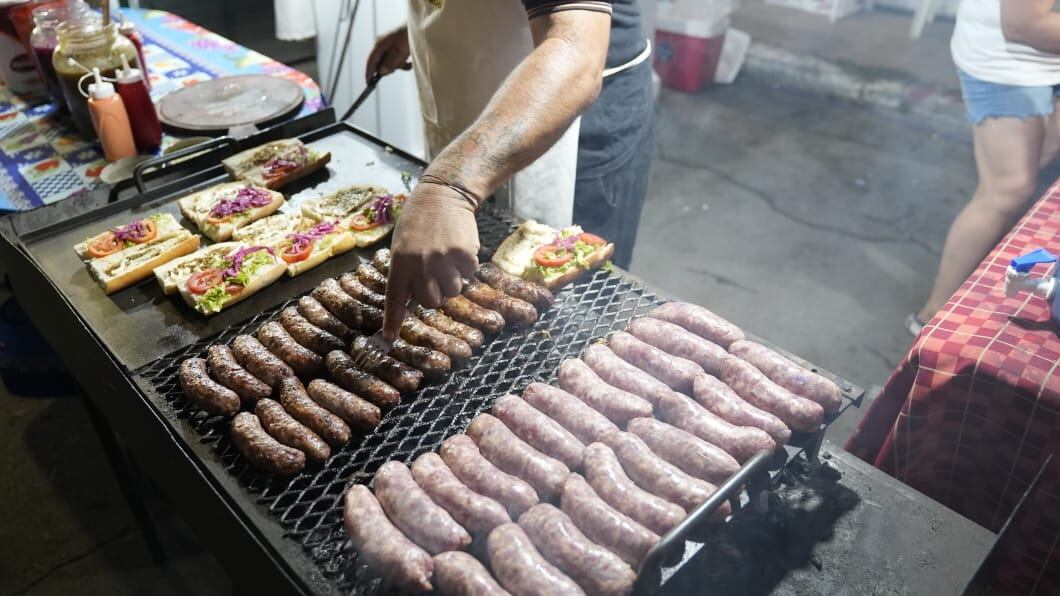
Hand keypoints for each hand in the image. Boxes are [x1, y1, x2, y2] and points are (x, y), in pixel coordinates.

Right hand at [365, 26, 411, 83]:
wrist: (418, 28)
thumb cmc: (407, 37)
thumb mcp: (399, 52)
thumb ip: (389, 63)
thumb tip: (381, 72)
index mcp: (379, 45)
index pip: (371, 61)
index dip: (369, 73)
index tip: (368, 83)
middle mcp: (382, 46)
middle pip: (381, 63)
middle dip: (391, 67)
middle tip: (400, 63)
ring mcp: (389, 47)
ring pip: (390, 63)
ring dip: (399, 64)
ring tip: (406, 58)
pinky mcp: (396, 49)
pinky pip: (397, 61)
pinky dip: (403, 63)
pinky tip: (410, 61)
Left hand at [383, 183, 479, 340]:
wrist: (443, 194)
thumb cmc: (419, 222)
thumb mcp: (402, 246)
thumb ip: (405, 272)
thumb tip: (410, 301)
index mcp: (400, 262)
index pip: (395, 298)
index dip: (392, 320)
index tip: (389, 338)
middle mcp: (420, 263)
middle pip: (431, 302)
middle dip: (435, 295)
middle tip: (435, 278)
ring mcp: (443, 259)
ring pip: (453, 292)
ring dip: (452, 281)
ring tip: (447, 259)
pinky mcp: (464, 254)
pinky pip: (469, 274)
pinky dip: (466, 266)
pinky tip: (458, 248)